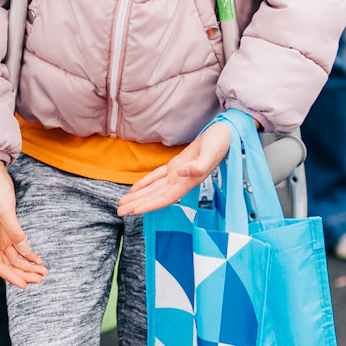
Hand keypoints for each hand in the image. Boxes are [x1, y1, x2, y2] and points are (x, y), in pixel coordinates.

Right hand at [0, 157, 47, 287]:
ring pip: (15, 258)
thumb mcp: (5, 210)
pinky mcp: (8, 230)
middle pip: (8, 264)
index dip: (11, 276)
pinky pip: (18, 248)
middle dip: (24, 273)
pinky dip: (28, 254)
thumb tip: (24, 250)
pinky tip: (38, 260)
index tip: (24, 285)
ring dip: (28, 266)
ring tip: (43, 272)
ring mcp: (0, 236)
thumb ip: (14, 231)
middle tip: (40, 279)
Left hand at [117, 119, 232, 217]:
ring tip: (123, 204)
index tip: (135, 211)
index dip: (150, 205)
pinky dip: (145, 183)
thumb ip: (199, 166)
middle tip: (119, 212)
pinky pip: (157, 176)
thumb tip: (183, 173)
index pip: (166, 198)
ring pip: (154, 188)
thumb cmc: (221, 142)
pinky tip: (135, 189)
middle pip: (156, 197)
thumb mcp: (211, 152)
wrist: (227, 133)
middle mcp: (182, 181)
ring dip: (138, 197)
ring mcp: (178, 173)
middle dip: (138, 205)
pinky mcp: (177, 164)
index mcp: (189, 181)